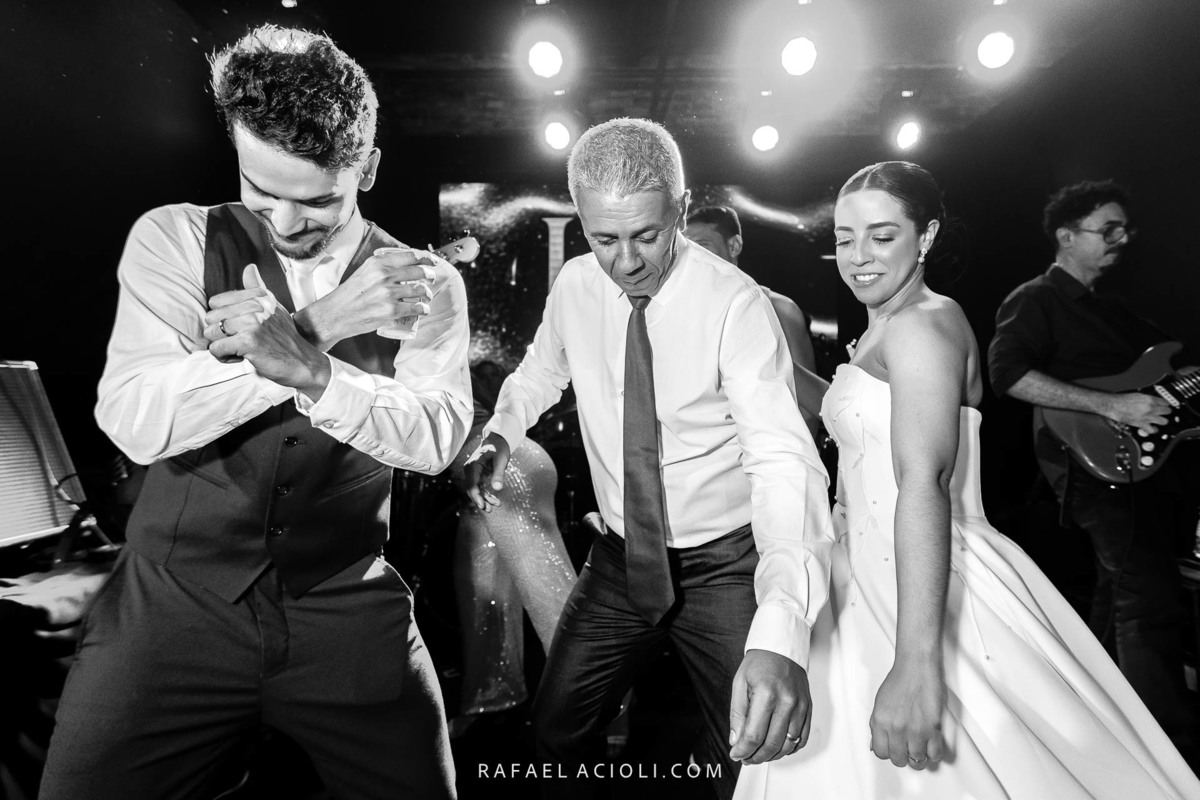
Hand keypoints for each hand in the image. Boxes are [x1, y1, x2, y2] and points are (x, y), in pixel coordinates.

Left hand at [207, 266, 330, 399]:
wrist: (303, 362)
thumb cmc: (285, 338)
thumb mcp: (273, 308)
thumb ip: (257, 288)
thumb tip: (249, 267)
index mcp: (257, 297)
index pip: (216, 302)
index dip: (223, 318)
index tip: (239, 327)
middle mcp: (254, 306)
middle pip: (211, 318)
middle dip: (220, 333)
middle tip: (240, 341)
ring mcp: (251, 323)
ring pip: (211, 333)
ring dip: (221, 346)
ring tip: (240, 350)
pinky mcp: (247, 341)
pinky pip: (216, 349)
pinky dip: (224, 357)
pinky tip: (240, 358)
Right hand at [295, 248, 434, 349]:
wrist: (336, 314)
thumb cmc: (350, 294)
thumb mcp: (364, 271)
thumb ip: (382, 267)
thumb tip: (403, 265)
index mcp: (379, 263)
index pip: (411, 256)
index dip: (426, 258)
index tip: (432, 262)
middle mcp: (385, 275)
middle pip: (420, 272)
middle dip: (430, 276)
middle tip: (431, 280)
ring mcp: (389, 293)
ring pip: (421, 290)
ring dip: (428, 294)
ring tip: (426, 297)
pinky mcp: (392, 310)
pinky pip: (417, 308)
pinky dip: (424, 309)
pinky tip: (423, 309)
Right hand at [463, 432, 510, 510]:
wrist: (498, 439)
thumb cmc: (499, 448)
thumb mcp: (501, 460)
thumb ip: (498, 474)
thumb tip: (497, 488)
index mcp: (473, 466)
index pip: (471, 485)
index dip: (476, 497)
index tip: (482, 506)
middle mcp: (470, 470)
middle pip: (472, 489)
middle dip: (480, 500)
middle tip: (489, 510)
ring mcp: (473, 473)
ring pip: (476, 490)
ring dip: (484, 499)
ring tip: (495, 506)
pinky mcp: (478, 475)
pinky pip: (480, 488)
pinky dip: (487, 495)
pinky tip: (495, 501)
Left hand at [728, 649, 811, 763]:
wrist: (781, 648)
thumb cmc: (759, 664)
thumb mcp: (739, 684)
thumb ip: (737, 715)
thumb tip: (736, 741)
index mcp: (766, 694)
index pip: (754, 735)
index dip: (743, 750)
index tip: (736, 754)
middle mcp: (787, 702)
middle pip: (772, 744)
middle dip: (756, 756)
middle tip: (746, 758)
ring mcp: (800, 706)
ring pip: (788, 744)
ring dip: (772, 755)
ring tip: (759, 754)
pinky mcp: (808, 708)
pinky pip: (802, 738)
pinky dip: (790, 748)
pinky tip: (777, 747)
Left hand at [869, 656, 945, 770]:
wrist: (916, 667)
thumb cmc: (899, 680)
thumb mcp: (879, 703)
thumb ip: (876, 726)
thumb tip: (875, 745)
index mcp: (880, 722)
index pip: (880, 752)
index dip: (887, 753)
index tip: (892, 749)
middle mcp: (897, 728)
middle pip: (898, 759)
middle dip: (902, 757)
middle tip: (906, 750)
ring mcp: (916, 729)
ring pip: (917, 760)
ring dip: (919, 758)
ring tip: (920, 749)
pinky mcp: (933, 727)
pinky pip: (935, 754)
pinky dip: (934, 755)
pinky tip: (931, 749)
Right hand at [1103, 391, 1170, 432]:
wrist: (1114, 405)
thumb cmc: (1122, 400)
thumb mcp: (1138, 395)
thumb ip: (1148, 398)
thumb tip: (1153, 401)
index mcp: (1150, 399)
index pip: (1166, 402)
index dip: (1165, 404)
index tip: (1165, 405)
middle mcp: (1150, 408)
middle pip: (1168, 411)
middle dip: (1166, 412)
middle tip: (1163, 412)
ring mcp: (1147, 417)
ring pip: (1164, 421)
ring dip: (1162, 420)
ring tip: (1159, 420)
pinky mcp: (1142, 424)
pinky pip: (1153, 430)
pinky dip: (1153, 430)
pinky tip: (1152, 428)